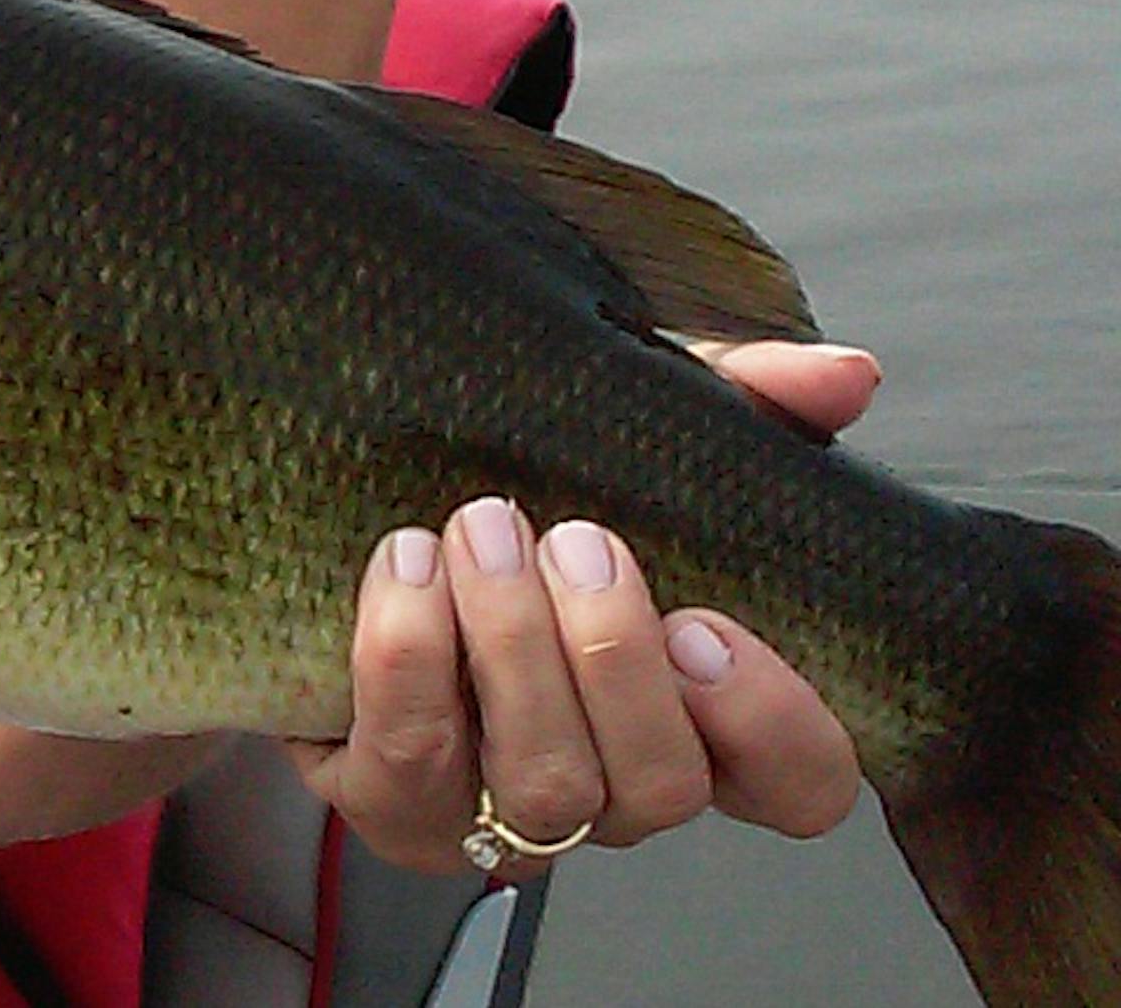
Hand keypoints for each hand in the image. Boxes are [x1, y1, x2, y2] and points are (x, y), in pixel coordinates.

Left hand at [285, 341, 876, 872]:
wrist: (338, 529)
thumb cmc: (522, 494)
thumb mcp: (632, 434)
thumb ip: (740, 402)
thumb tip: (845, 373)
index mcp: (696, 710)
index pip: (800, 780)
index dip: (770, 721)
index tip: (703, 619)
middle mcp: (617, 784)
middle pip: (664, 784)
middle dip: (615, 657)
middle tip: (572, 536)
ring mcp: (507, 811)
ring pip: (548, 784)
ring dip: (514, 648)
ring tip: (479, 530)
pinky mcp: (400, 807)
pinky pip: (412, 770)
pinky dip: (408, 660)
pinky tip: (403, 566)